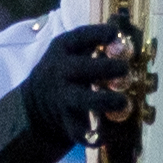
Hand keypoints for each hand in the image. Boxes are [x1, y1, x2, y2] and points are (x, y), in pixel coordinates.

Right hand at [18, 24, 139, 130]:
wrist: (36, 106)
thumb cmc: (66, 73)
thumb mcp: (72, 52)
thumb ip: (95, 42)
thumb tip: (127, 28)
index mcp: (62, 50)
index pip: (80, 37)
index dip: (98, 34)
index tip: (115, 33)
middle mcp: (60, 73)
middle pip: (82, 69)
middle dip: (105, 68)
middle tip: (125, 69)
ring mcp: (62, 99)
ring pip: (83, 101)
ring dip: (105, 101)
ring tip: (125, 102)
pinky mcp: (67, 124)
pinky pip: (83, 131)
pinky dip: (100, 134)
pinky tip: (115, 134)